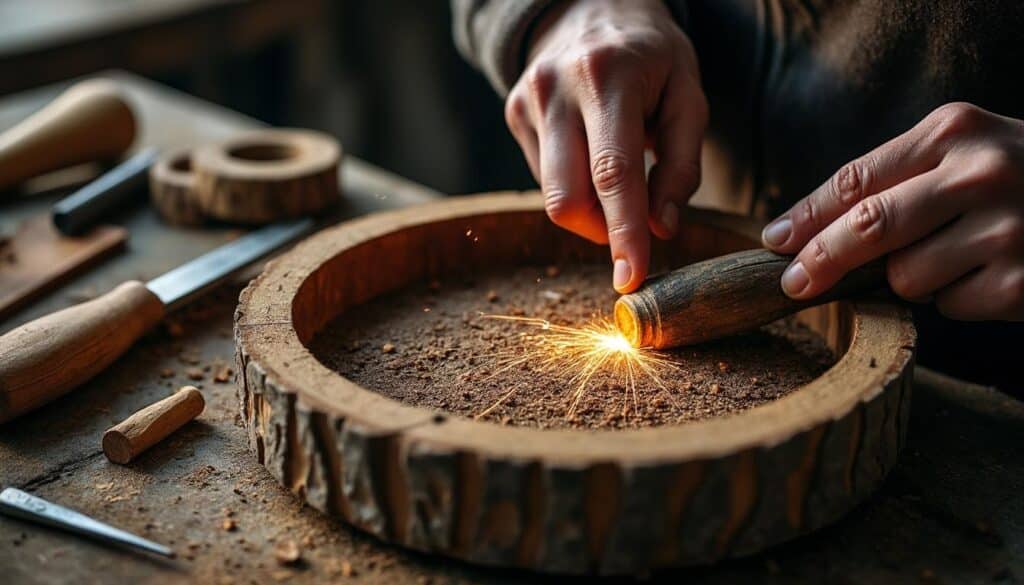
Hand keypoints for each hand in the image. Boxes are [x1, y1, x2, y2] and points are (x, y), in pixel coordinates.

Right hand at [505, 0, 706, 291]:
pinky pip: (543, 179)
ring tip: (616, 182)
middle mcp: (556, 89)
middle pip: (568, 198)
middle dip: (602, 232)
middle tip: (632, 233)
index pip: (613, 173)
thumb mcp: (687, 93)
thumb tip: (663, 227)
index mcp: (608, 78)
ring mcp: (527, 102)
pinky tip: (589, 156)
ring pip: (552, 197)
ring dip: (590, 212)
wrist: (589, 5)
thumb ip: (683, 163)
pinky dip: (573, 187)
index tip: (630, 278)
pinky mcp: (512, 113)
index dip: (623, 233)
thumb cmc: (650, 55)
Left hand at [762, 102, 1023, 320]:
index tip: (774, 242)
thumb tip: (798, 233)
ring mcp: (1008, 228)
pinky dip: (958, 298)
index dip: (806, 216)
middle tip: (794, 283)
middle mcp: (982, 173)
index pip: (857, 178)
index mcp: (954, 131)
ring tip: (957, 252)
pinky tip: (991, 272)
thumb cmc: (1016, 179)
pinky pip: (950, 306)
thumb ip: (894, 181)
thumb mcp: (961, 154)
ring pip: (905, 277)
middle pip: (868, 226)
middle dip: (820, 260)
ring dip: (911, 278)